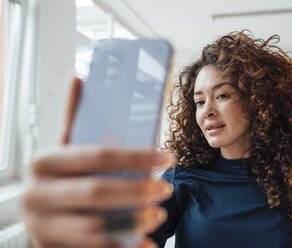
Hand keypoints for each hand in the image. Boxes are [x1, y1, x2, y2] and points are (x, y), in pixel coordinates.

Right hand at [22, 78, 172, 247]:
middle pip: (96, 192)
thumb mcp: (63, 149)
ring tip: (159, 214)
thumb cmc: (60, 178)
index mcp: (45, 162)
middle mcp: (38, 195)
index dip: (135, 156)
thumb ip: (73, 119)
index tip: (166, 157)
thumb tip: (80, 79)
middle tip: (166, 189)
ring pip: (95, 227)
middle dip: (136, 191)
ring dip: (133, 221)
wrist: (38, 216)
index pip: (96, 155)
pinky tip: (145, 244)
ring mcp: (42, 226)